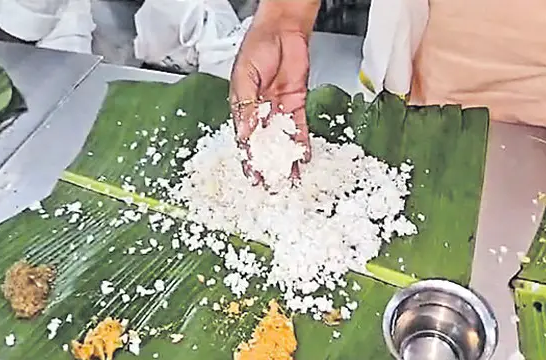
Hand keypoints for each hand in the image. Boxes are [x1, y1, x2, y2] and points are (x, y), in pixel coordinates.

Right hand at [229, 0, 319, 182]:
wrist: (283, 30)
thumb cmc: (257, 46)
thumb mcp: (244, 76)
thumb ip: (246, 105)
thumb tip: (245, 132)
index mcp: (242, 106)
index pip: (244, 138)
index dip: (248, 158)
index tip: (252, 175)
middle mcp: (260, 110)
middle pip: (264, 144)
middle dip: (267, 164)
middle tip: (272, 184)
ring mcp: (279, 108)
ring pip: (283, 139)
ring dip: (286, 158)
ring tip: (289, 177)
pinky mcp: (297, 103)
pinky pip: (300, 127)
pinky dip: (302, 143)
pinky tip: (304, 157)